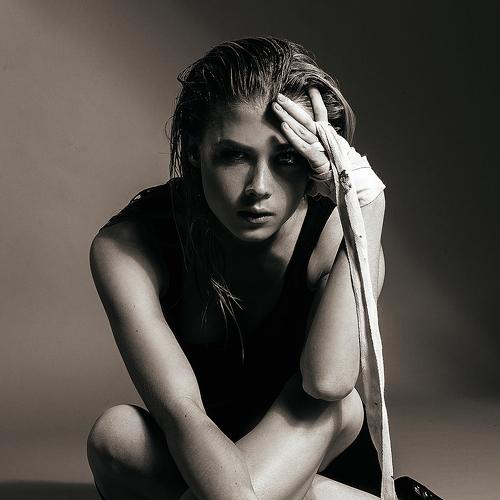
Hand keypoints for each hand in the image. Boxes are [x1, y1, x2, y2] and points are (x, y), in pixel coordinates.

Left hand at [271, 88, 385, 205]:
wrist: (352, 188)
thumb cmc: (337, 176)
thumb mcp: (326, 162)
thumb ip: (317, 158)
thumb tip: (311, 164)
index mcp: (327, 137)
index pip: (322, 115)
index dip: (317, 101)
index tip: (311, 87)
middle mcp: (324, 139)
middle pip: (306, 119)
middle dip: (292, 106)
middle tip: (279, 96)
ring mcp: (321, 147)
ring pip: (302, 129)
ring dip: (287, 116)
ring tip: (276, 106)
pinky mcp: (318, 159)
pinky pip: (303, 146)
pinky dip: (293, 136)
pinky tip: (283, 127)